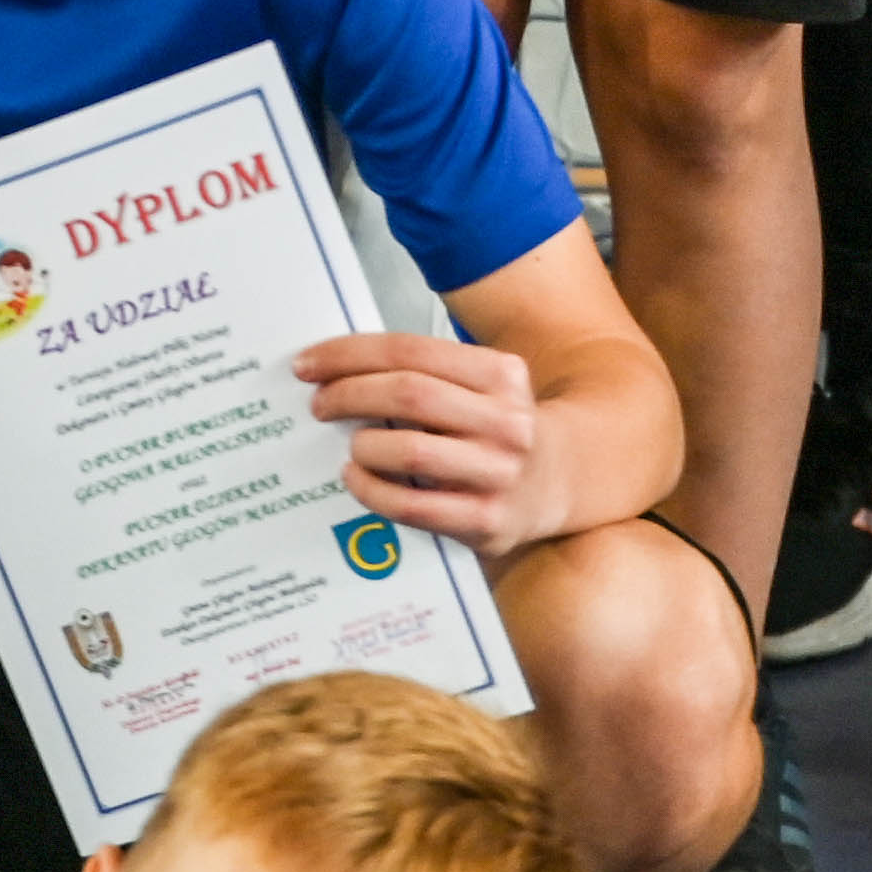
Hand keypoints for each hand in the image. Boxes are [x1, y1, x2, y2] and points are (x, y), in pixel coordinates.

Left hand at [297, 329, 563, 559]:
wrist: (562, 480)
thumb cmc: (497, 428)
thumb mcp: (482, 386)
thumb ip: (427, 375)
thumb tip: (338, 369)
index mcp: (501, 374)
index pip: (411, 351)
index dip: (350, 354)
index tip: (309, 363)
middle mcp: (507, 421)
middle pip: (409, 395)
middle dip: (349, 395)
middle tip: (319, 404)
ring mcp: (500, 473)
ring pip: (410, 451)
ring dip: (363, 445)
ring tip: (348, 444)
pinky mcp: (488, 521)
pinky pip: (413, 506)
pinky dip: (372, 490)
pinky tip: (355, 478)